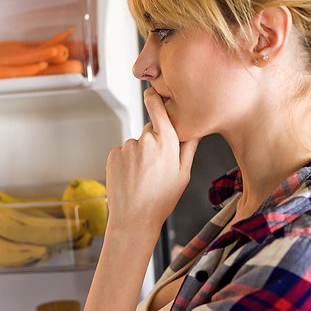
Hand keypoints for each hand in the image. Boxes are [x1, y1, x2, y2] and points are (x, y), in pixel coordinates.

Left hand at [105, 87, 198, 240]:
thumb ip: (189, 147)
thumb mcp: (184, 175)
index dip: (155, 98)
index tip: (152, 91)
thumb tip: (196, 127)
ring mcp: (127, 147)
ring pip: (136, 143)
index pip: (159, 109)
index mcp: (167, 144)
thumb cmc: (161, 200)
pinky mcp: (113, 155)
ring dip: (139, 154)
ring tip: (143, 177)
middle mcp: (146, 141)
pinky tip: (131, 178)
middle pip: (151, 130)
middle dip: (154, 141)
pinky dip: (126, 161)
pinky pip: (123, 152)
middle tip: (156, 166)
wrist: (133, 219)